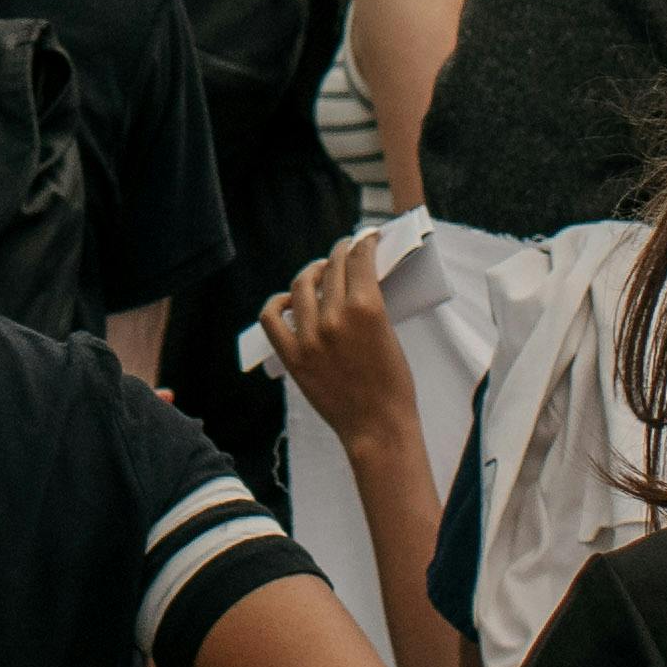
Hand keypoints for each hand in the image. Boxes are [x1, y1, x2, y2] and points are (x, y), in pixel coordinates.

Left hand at [262, 240, 410, 437]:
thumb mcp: (390, 334)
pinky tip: (288, 300)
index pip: (358, 259)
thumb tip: (356, 281)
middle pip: (332, 268)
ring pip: (301, 285)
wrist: (377, 427)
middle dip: (340, 253)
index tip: (365, 238)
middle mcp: (334, 318)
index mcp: (367, 308)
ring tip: (319, 272)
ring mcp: (310, 337)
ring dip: (312, 272)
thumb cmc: (393, 385)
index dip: (362, 242)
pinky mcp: (293, 357)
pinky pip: (272, 318)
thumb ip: (370, 306)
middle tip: (345, 250)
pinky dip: (277, 303)